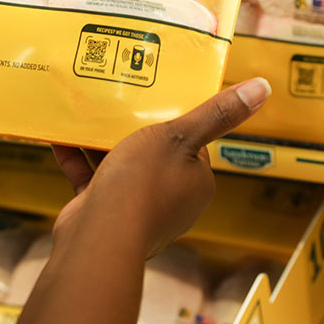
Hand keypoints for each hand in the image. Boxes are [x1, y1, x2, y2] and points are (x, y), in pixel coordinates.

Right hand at [52, 78, 270, 257]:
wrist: (101, 235)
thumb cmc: (144, 184)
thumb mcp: (180, 136)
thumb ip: (216, 114)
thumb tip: (263, 88)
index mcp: (197, 183)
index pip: (192, 144)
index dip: (174, 120)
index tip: (154, 96)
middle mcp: (171, 200)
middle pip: (152, 154)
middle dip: (132, 129)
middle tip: (116, 97)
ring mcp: (136, 210)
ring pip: (119, 167)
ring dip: (101, 141)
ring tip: (87, 110)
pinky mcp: (104, 214)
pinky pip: (91, 180)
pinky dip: (77, 159)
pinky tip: (60, 136)